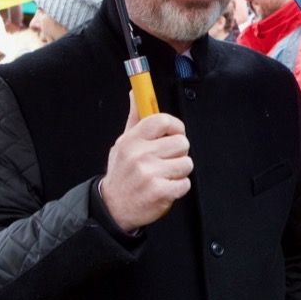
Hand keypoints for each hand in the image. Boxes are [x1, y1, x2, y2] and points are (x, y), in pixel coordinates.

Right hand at [99, 92, 192, 232]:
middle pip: (181, 142)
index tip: (174, 133)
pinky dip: (178, 187)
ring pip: (186, 163)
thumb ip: (135, 118)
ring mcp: (150, 174)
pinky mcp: (160, 192)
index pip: (163, 120)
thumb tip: (135, 92)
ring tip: (164, 175)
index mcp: (132, 140)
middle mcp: (140, 155)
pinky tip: (165, 187)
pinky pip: (185, 183)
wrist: (113, 207)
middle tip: (165, 160)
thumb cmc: (122, 173)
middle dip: (178, 152)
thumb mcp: (123, 143)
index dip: (175, 126)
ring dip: (179, 171)